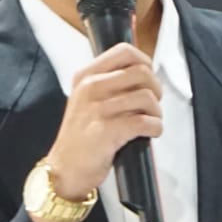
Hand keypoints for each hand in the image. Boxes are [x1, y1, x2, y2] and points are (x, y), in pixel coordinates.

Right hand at [45, 42, 162, 199]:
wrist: (65, 169)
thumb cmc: (80, 136)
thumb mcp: (85, 100)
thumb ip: (108, 83)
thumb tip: (143, 73)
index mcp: (85, 76)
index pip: (124, 51)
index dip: (144, 61)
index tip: (148, 77)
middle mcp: (90, 88)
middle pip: (141, 72)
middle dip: (156, 89)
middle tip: (151, 104)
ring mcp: (97, 109)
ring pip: (147, 97)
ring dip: (156, 112)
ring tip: (150, 121)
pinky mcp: (107, 131)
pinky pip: (145, 122)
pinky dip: (155, 128)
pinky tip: (150, 133)